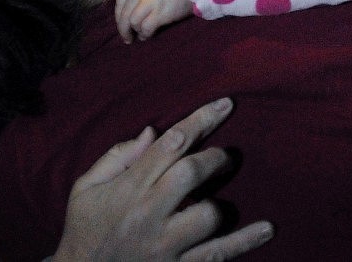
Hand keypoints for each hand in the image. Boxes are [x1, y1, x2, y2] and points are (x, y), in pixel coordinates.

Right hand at [52, 97, 273, 260]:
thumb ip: (117, 156)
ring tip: (222, 197)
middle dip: (215, 158)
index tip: (224, 104)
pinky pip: (216, 255)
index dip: (201, 120)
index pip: (170, 144)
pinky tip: (267, 228)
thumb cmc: (84, 228)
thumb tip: (154, 132)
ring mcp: (164, 245)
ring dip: (222, 202)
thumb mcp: (85, 187)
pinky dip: (244, 241)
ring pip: (208, 215)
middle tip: (226, 156)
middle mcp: (148, 214)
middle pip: (191, 173)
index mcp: (129, 188)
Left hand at [115, 0, 192, 42]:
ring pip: (133, 22)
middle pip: (124, 14)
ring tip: (141, 36)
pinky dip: (145, 34)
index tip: (122, 24)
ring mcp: (150, 2)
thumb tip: (138, 8)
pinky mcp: (160, 13)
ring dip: (135, 32)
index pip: (120, 1)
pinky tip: (148, 36)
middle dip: (123, 29)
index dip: (119, 16)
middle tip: (127, 38)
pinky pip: (146, 28)